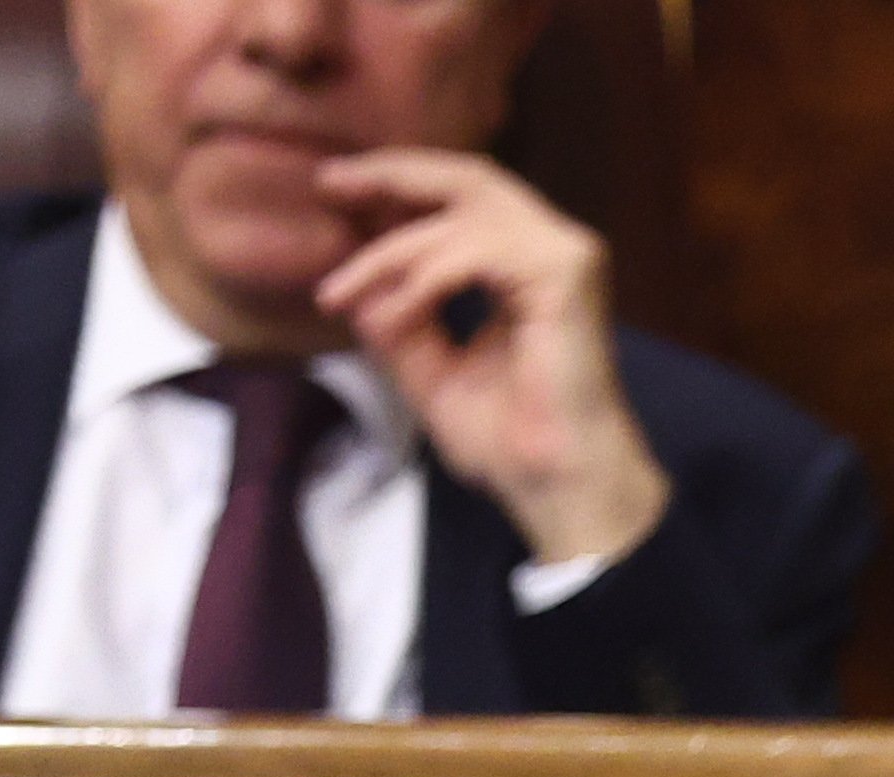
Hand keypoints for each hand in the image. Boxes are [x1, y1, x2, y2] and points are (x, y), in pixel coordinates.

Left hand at [310, 150, 671, 571]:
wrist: (558, 485)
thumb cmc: (512, 444)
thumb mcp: (432, 371)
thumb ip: (398, 321)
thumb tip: (356, 285)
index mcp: (527, 266)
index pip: (461, 199)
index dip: (398, 187)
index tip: (334, 193)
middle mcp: (552, 249)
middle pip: (466, 175)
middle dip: (391, 175)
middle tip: (329, 184)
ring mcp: (564, 257)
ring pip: (458, 215)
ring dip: (391, 251)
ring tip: (345, 290)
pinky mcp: (564, 274)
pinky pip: (473, 252)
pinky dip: (423, 279)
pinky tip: (395, 316)